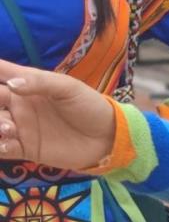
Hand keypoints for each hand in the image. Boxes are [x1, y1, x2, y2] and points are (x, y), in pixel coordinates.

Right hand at [0, 61, 114, 171]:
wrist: (105, 137)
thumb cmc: (88, 105)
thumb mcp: (68, 88)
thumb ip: (40, 84)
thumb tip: (13, 84)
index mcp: (29, 84)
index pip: (3, 73)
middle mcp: (19, 104)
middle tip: (3, 111)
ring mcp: (19, 126)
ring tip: (9, 128)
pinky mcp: (23, 148)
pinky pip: (2, 147)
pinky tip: (7, 144)